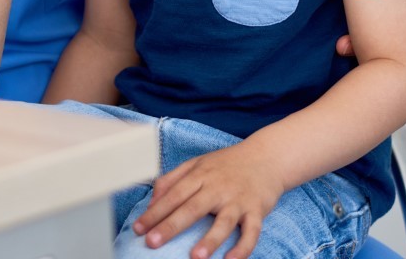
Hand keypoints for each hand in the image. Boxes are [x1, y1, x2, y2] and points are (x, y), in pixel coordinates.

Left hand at [133, 143, 283, 258]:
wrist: (266, 157)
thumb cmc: (226, 164)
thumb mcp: (196, 164)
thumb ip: (172, 179)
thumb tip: (152, 201)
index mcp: (200, 176)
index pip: (173, 195)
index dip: (154, 212)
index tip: (139, 228)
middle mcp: (217, 188)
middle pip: (192, 208)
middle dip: (171, 226)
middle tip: (152, 242)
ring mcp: (238, 200)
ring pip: (223, 222)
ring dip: (210, 240)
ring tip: (195, 256)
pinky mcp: (257, 211)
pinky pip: (252, 231)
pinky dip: (243, 247)